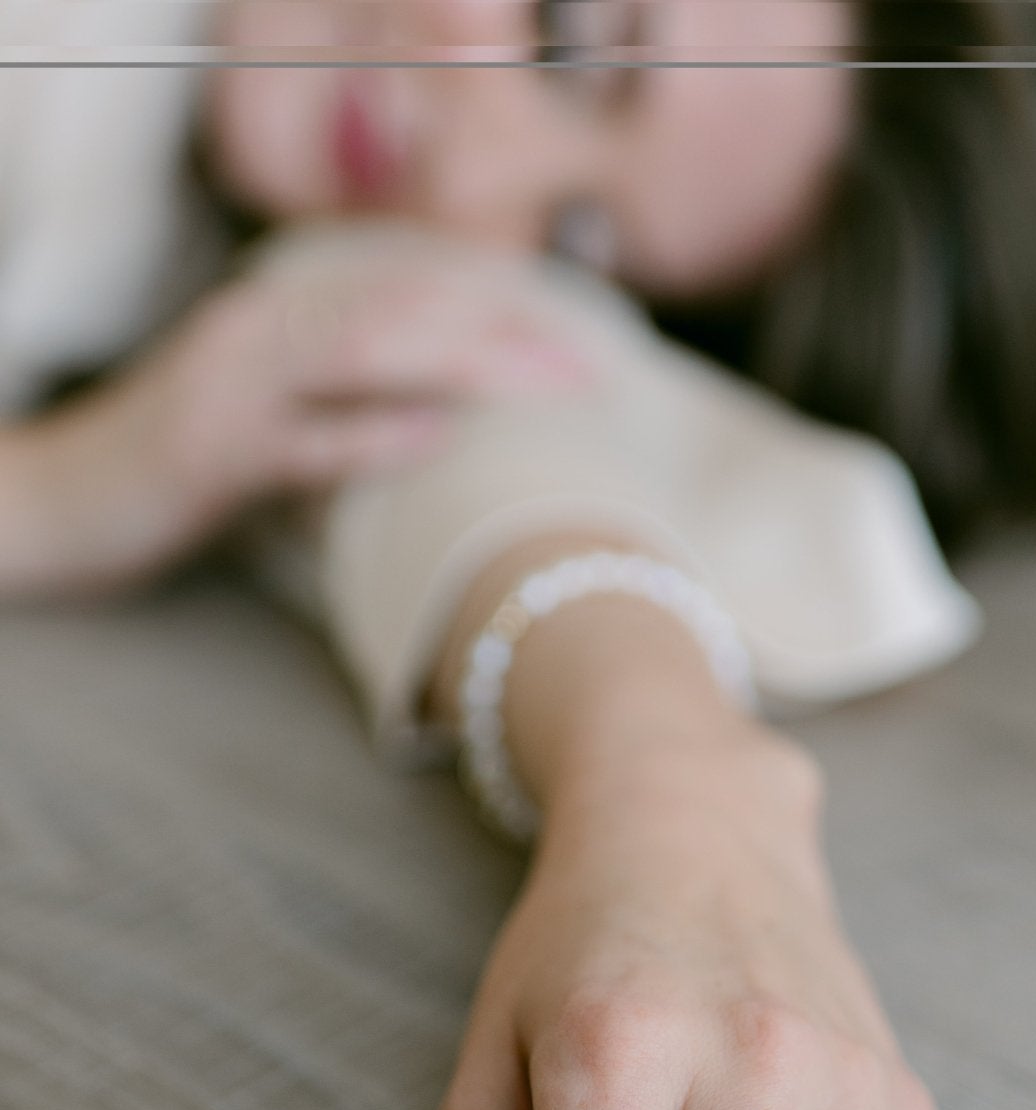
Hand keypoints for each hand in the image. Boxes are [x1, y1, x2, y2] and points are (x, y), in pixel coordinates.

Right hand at [5, 233, 590, 594]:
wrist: (60, 504)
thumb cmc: (176, 475)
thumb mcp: (273, 426)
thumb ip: (351, 408)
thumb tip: (449, 421)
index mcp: (281, 316)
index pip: (409, 295)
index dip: (499, 312)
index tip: (584, 346)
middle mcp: (259, 330)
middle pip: (400, 309)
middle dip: (502, 333)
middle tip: (591, 369)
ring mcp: (230, 387)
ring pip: (359, 349)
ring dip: (459, 363)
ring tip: (542, 386)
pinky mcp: (204, 453)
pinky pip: (299, 437)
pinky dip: (370, 433)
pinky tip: (435, 438)